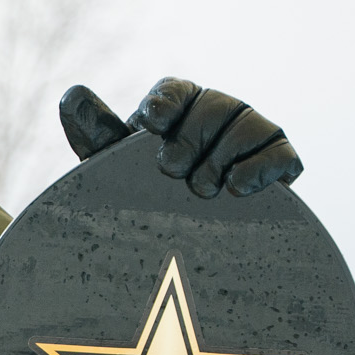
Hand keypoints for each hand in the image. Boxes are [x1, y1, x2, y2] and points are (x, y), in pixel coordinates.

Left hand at [58, 77, 302, 197]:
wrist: (187, 264)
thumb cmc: (148, 205)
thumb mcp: (115, 172)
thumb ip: (96, 136)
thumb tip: (72, 94)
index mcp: (177, 113)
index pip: (175, 90)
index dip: (166, 102)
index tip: (153, 122)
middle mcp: (218, 118)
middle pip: (213, 103)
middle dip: (191, 136)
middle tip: (172, 169)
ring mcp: (253, 140)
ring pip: (249, 124)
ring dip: (221, 155)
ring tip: (202, 189)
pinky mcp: (280, 167)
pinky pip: (281, 154)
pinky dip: (258, 168)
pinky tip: (235, 189)